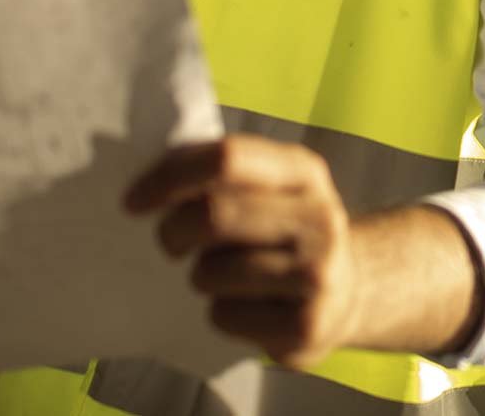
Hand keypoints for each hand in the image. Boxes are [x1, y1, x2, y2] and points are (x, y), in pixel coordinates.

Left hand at [124, 135, 364, 368]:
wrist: (350, 290)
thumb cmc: (283, 234)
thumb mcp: (271, 188)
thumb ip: (223, 174)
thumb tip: (149, 175)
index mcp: (304, 172)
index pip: (228, 158)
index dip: (171, 176)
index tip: (134, 201)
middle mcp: (319, 217)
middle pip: (214, 216)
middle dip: (173, 231)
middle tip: (171, 243)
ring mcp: (318, 273)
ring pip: (212, 272)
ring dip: (202, 276)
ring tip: (225, 276)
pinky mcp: (306, 325)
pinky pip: (224, 316)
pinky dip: (221, 314)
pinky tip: (246, 307)